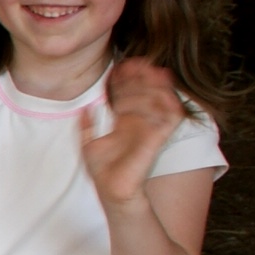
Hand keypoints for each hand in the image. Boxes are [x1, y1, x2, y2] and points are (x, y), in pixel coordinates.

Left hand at [81, 57, 182, 208]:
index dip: (127, 80)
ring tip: (146, 72)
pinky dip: (166, 103)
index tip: (121, 66)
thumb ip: (86, 126)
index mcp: (125, 123)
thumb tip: (84, 107)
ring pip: (161, 100)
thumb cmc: (103, 171)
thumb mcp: (88, 144)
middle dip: (143, 77)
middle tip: (136, 62)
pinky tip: (154, 92)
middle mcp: (140, 124)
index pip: (130, 95)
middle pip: (147, 93)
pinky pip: (170, 118)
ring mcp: (150, 131)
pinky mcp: (157, 140)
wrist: (112, 192)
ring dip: (154, 85)